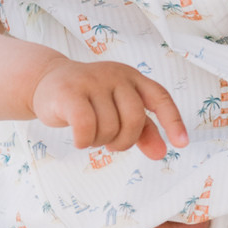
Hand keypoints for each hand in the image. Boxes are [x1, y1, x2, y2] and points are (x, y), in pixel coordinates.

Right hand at [30, 58, 187, 159]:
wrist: (46, 81)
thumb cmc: (88, 99)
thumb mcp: (118, 110)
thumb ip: (142, 130)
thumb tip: (162, 153)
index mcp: (132, 77)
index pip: (160, 97)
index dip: (173, 121)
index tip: (182, 144)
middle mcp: (116, 75)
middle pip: (134, 119)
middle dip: (125, 141)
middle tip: (111, 144)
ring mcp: (92, 81)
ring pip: (109, 127)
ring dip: (100, 142)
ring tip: (91, 135)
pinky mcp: (69, 92)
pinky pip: (87, 127)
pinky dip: (84, 141)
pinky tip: (79, 139)